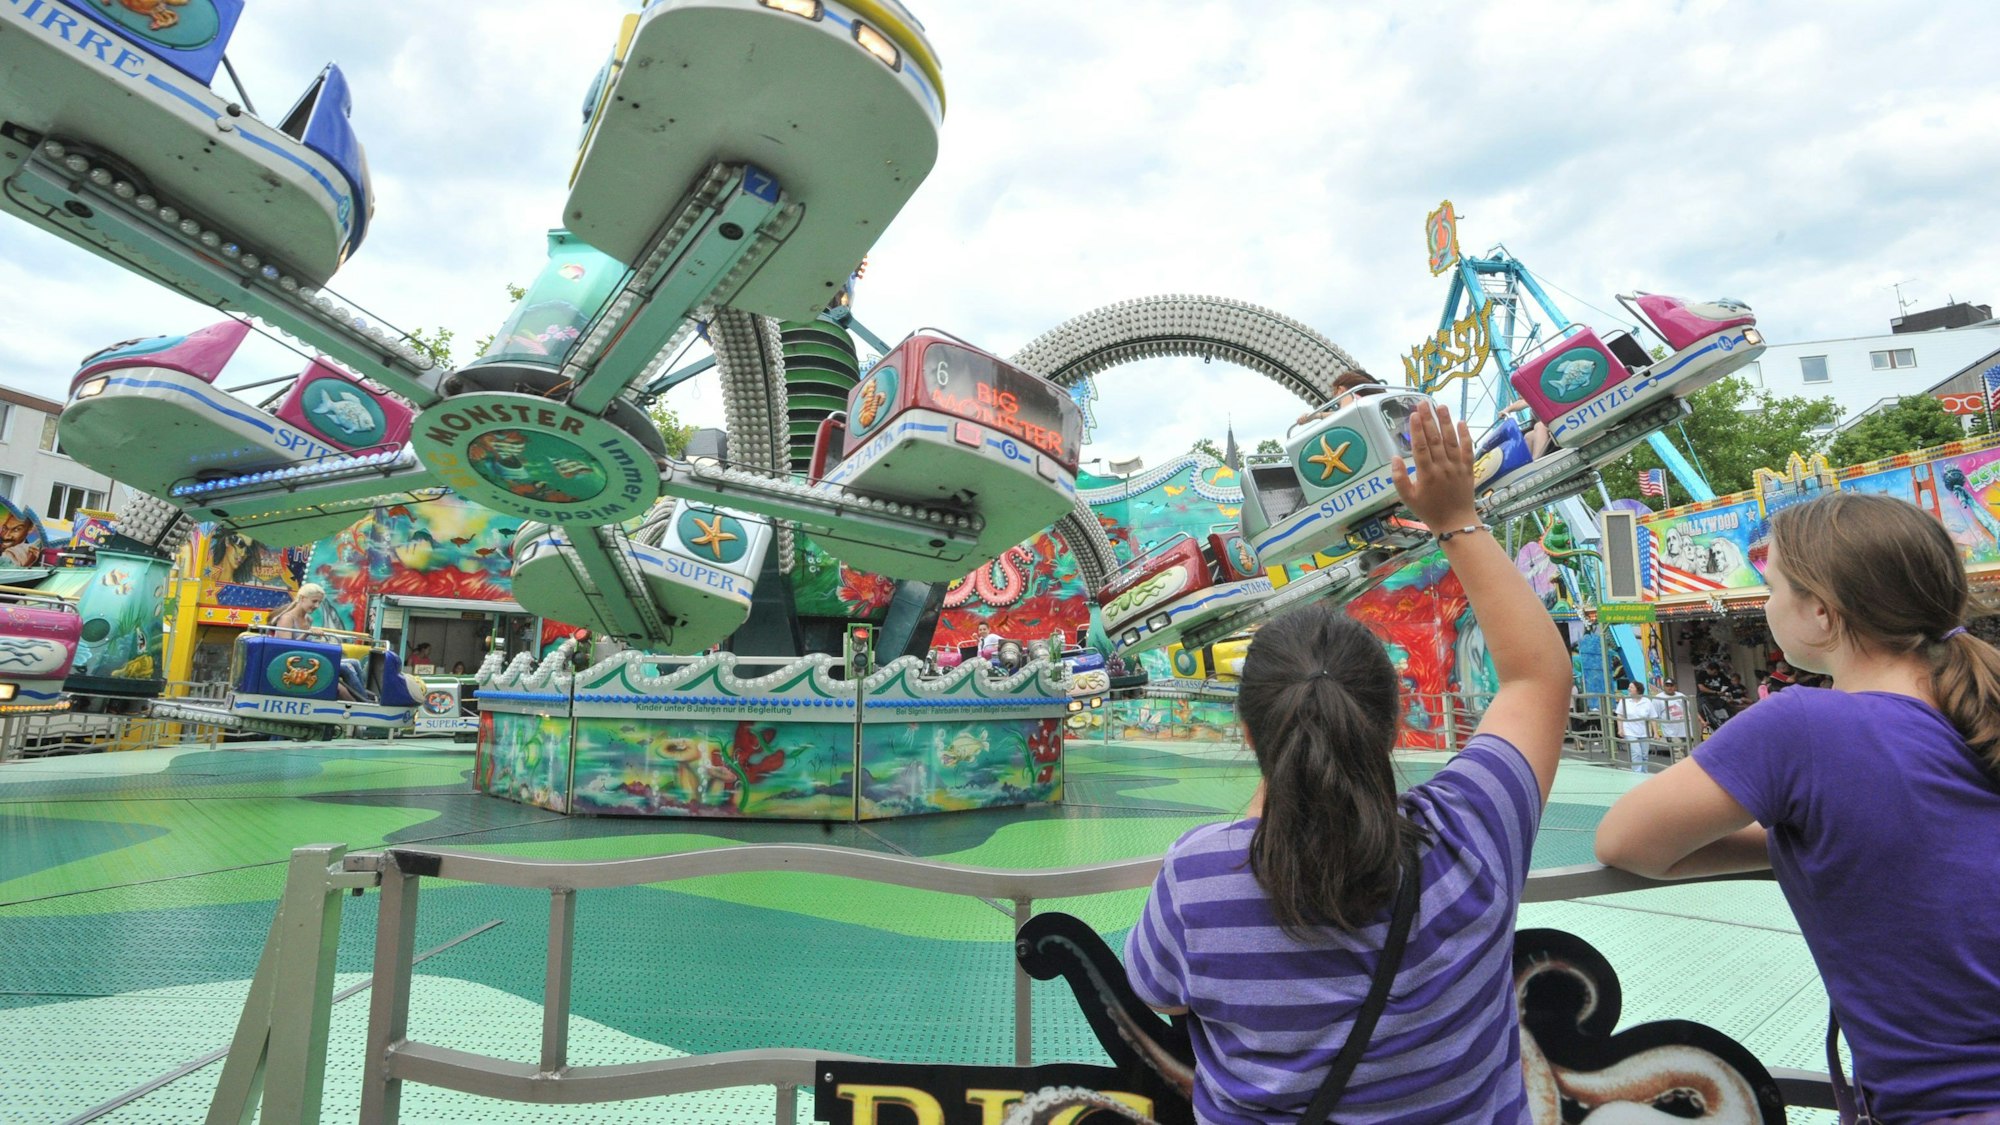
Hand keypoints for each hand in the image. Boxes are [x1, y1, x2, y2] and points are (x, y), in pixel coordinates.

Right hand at [1390, 401, 1477, 530]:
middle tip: (1424, 403)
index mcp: (1426, 475)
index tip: (1413, 415)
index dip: (1417, 429)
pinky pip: (1468, 450)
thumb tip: (1395, 457)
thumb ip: (1399, 478)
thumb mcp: (1407, 499)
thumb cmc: (1429, 511)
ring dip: (1446, 422)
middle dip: (1429, 419)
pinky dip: (1466, 436)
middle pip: (1435, 439)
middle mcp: (1442, 468)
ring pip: (1451, 440)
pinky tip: (1461, 422)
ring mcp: (1457, 467)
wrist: (1456, 524)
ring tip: (1441, 406)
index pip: (1420, 447)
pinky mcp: (1468, 469)